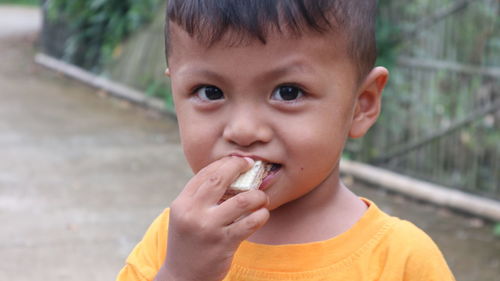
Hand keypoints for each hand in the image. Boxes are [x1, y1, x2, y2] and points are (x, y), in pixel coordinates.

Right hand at [156, 156, 269, 280]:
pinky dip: (262, 215)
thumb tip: (228, 174)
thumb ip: (200, 198)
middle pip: (220, 178)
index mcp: (182, 203)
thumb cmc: (189, 242)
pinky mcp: (224, 243)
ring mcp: (208, 228)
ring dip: (257, 196)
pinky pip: (250, 223)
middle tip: (253, 166)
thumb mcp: (185, 217)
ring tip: (262, 198)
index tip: (239, 161)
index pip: (205, 173)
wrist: (182, 278)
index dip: (225, 163)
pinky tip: (263, 214)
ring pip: (242, 200)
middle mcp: (193, 213)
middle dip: (240, 167)